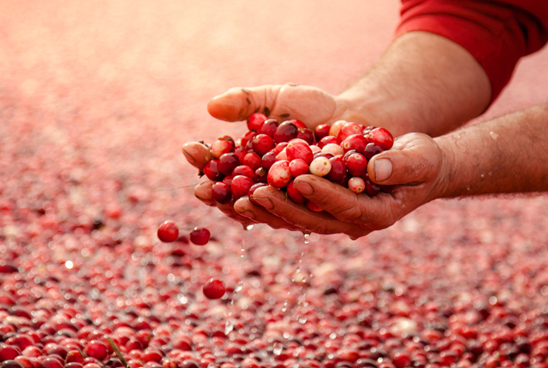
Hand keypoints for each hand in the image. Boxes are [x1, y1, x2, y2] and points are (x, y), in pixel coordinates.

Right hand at [181, 84, 374, 229]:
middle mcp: (269, 193)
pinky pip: (308, 213)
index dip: (204, 162)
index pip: (220, 171)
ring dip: (253, 208)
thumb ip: (246, 101)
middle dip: (219, 193)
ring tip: (239, 197)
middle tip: (202, 186)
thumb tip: (211, 107)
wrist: (357, 115)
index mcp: (250, 169)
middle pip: (237, 200)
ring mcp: (295, 206)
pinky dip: (295, 207)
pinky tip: (282, 198)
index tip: (190, 149)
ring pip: (270, 213)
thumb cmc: (312, 109)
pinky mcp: (325, 212)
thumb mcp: (277, 99)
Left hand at [244, 133, 452, 237]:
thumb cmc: (423, 161)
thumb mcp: (420, 159)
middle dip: (282, 207)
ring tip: (235, 198)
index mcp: (376, 215)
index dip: (322, 195)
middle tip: (254, 194)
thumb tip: (377, 166)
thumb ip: (401, 164)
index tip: (299, 179)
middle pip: (311, 219)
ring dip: (264, 208)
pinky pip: (287, 202)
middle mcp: (349, 220)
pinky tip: (235, 188)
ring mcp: (331, 213)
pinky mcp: (318, 202)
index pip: (345, 207)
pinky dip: (263, 195)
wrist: (416, 165)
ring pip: (292, 215)